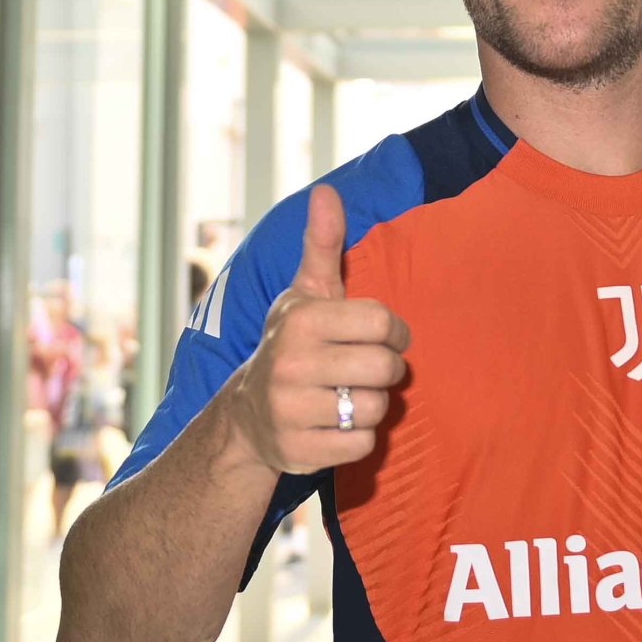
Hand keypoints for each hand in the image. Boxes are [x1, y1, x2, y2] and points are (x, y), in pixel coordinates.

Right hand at [224, 185, 410, 475]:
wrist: (247, 415)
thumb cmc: (292, 343)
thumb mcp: (304, 293)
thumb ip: (322, 244)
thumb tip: (326, 190)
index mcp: (300, 320)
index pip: (384, 324)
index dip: (394, 333)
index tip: (382, 337)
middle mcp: (290, 364)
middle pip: (385, 369)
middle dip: (384, 371)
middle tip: (363, 370)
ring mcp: (290, 411)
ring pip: (375, 409)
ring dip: (371, 405)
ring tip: (346, 395)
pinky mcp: (297, 452)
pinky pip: (361, 446)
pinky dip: (357, 438)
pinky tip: (334, 424)